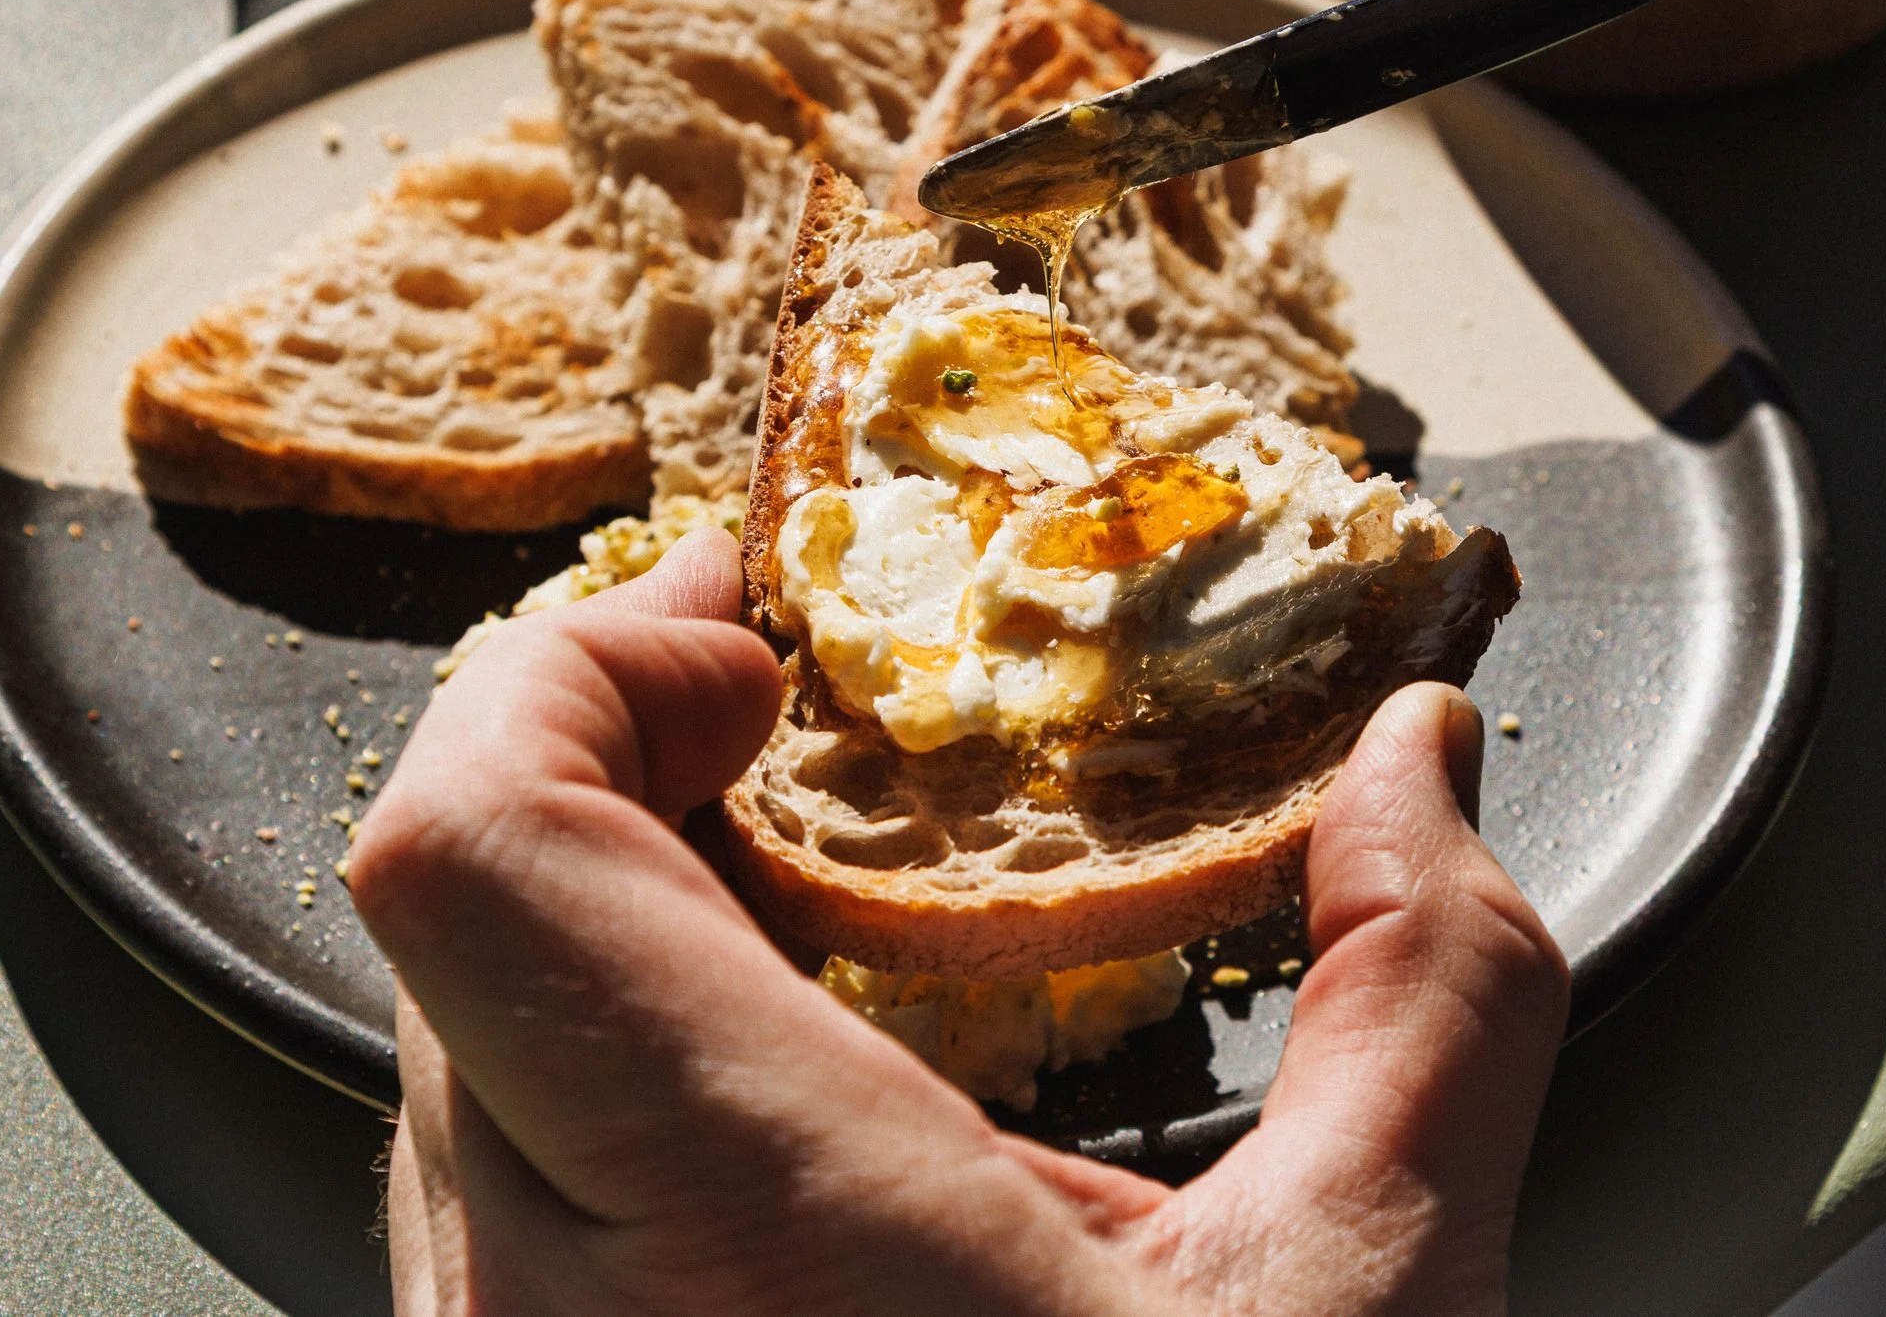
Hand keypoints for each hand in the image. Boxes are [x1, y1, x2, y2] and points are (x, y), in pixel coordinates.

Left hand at [348, 529, 1569, 1315]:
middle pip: (463, 901)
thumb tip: (1421, 770)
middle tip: (792, 687)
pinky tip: (778, 1047)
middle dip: (618, 744)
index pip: (476, 857)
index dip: (572, 674)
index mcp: (751, 1245)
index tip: (750, 636)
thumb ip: (1427, 998)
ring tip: (787, 845)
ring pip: (457, 1026)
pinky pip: (487, 1150)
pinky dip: (605, 1031)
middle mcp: (548, 1315)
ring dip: (605, 887)